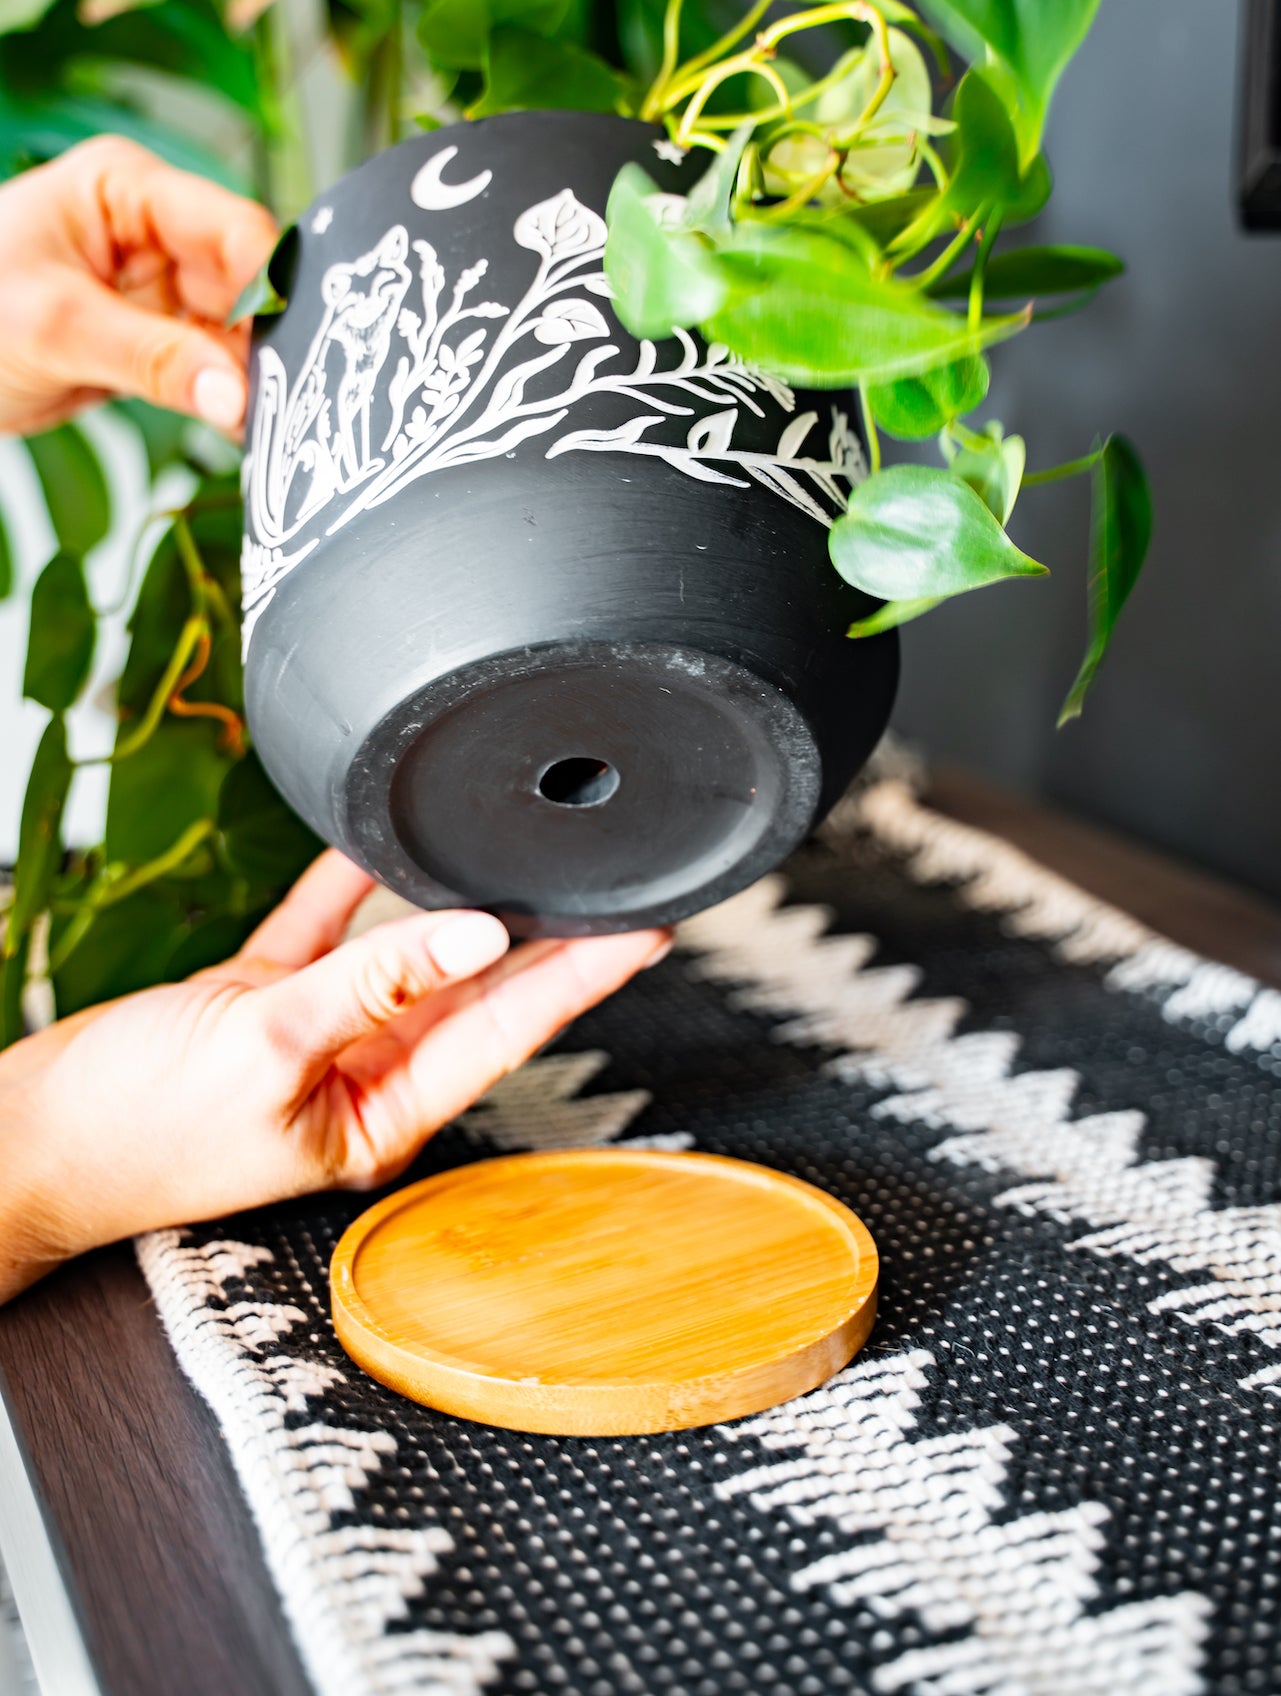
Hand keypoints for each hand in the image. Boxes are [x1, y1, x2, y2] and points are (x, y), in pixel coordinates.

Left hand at [0, 134, 277, 438]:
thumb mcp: (52, 328)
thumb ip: (151, 360)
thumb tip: (237, 397)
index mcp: (129, 190)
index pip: (232, 229)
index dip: (272, 288)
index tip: (302, 349)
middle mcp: (156, 232)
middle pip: (246, 284)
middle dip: (270, 344)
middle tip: (297, 400)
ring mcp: (159, 288)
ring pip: (237, 334)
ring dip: (256, 380)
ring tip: (278, 425)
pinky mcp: (157, 340)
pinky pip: (212, 370)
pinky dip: (231, 402)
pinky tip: (251, 431)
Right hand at [0, 851, 669, 1302]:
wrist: (28, 1136)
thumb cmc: (133, 1133)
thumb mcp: (266, 1049)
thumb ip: (371, 986)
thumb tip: (472, 937)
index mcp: (380, 1117)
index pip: (505, 1033)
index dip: (580, 979)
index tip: (643, 933)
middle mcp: (360, 1077)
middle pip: (474, 991)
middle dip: (547, 939)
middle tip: (618, 884)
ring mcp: (314, 1035)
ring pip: (404, 955)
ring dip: (455, 904)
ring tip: (528, 856)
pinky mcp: (261, 1000)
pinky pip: (324, 930)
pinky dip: (350, 886)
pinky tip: (383, 842)